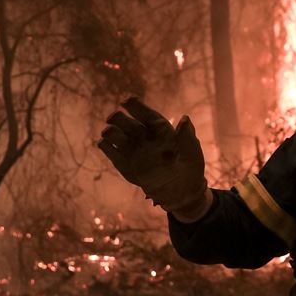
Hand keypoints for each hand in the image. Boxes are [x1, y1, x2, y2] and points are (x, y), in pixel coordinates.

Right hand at [96, 97, 210, 218]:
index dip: (135, 105)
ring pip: (116, 134)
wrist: (180, 193)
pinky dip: (107, 147)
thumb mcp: (192, 154)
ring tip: (108, 133)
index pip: (145, 113)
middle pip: (126, 121)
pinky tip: (104, 144)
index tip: (126, 101)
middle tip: (112, 119)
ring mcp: (133, 150)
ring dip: (110, 132)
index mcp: (160, 129)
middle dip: (117, 118)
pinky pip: (112, 152)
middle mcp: (144, 136)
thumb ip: (187, 138)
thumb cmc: (189, 169)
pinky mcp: (126, 164)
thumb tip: (185, 118)